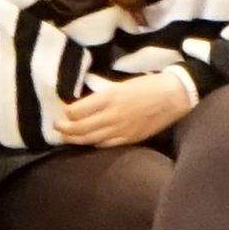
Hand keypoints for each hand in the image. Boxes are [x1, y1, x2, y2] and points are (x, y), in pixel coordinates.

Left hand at [58, 68, 198, 148]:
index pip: (77, 110)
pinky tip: (87, 142)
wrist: (172, 97)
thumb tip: (82, 106)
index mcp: (108, 97)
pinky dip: (93, 143)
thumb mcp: (120, 85)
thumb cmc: (147, 86)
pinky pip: (105, 144)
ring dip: (74, 139)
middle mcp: (111, 115)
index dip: (65, 113)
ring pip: (90, 138)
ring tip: (65, 137)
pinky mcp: (129, 138)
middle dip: (64, 129)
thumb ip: (101, 97)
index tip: (60, 111)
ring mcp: (120, 129)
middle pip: (79, 127)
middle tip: (56, 127)